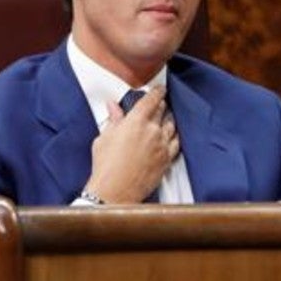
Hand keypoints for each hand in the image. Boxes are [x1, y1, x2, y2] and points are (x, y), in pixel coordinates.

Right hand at [84, 85, 180, 203]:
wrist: (115, 191)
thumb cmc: (105, 165)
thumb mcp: (104, 138)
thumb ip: (113, 120)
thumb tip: (113, 105)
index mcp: (136, 121)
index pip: (151, 99)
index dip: (157, 91)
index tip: (160, 88)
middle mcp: (153, 130)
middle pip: (162, 111)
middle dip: (161, 105)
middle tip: (160, 103)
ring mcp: (162, 145)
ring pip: (171, 125)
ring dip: (169, 119)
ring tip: (167, 118)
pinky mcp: (167, 159)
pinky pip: (177, 143)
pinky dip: (175, 136)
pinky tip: (173, 136)